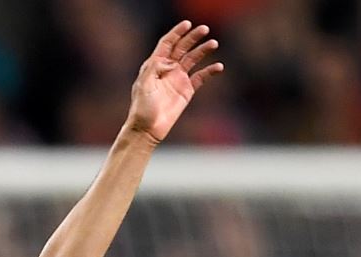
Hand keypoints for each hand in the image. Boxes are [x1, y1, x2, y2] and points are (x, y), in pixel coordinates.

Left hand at [126, 21, 222, 144]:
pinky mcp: (187, 90)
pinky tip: (218, 66)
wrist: (147, 130)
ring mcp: (178, 79)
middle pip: (182, 48)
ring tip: (213, 43)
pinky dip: (209, 70)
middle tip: (204, 29)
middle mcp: (167, 69)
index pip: (167, 44)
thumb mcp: (143, 86)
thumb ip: (154, 69)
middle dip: (192, 37)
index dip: (177, 32)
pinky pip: (201, 77)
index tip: (187, 24)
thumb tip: (170, 61)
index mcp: (154, 65)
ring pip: (193, 59)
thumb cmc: (142, 109)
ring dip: (203, 50)